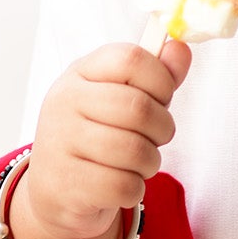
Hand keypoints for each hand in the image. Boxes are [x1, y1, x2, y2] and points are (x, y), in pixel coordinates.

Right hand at [14, 39, 190, 238]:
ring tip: (138, 164)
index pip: (131, 59)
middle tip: (155, 139)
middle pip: (138, 108)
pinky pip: (123, 185)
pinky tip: (121, 184)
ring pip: (135, 150)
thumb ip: (156, 75)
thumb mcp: (122, 98)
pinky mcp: (66, 183)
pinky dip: (134, 190)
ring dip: (150, 163)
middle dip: (162, 129)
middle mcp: (64, 102)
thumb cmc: (98, 137)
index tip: (162, 99)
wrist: (55, 189)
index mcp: (80, 73)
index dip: (161, 81)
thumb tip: (182, 49)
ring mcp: (61, 142)